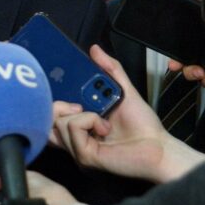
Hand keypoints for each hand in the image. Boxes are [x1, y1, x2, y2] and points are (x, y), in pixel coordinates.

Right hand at [53, 46, 204, 182]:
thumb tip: (94, 49)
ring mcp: (77, 148)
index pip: (51, 114)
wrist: (158, 146)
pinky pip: (73, 127)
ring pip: (58, 121)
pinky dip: (89, 121)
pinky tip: (105, 129)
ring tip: (103, 121)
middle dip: (59, 105)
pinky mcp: (83, 155)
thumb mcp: (125, 91)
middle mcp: (75, 138)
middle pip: (46, 118)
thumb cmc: (143, 125)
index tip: (58, 86)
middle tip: (81, 106)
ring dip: (84, 114)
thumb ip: (110, 69)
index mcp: (80, 124)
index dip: (49, 100)